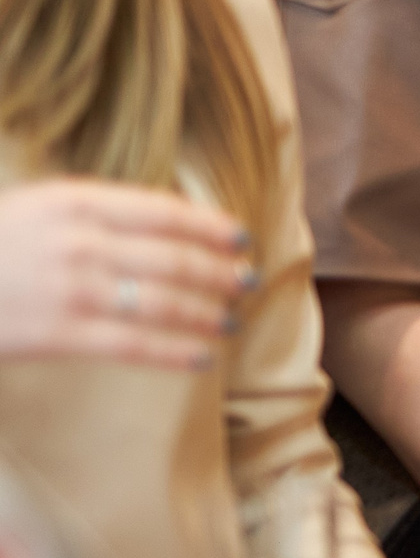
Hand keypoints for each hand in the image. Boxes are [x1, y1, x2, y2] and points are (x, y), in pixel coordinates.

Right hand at [0, 179, 253, 370]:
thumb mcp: (34, 209)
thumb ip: (91, 214)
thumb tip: (160, 226)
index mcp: (73, 200)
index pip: (163, 211)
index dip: (209, 226)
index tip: (240, 237)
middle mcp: (80, 239)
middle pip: (174, 257)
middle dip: (219, 272)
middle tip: (247, 282)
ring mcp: (73, 287)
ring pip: (163, 301)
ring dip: (206, 312)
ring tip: (229, 319)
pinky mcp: (61, 332)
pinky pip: (135, 343)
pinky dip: (176, 350)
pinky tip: (201, 357)